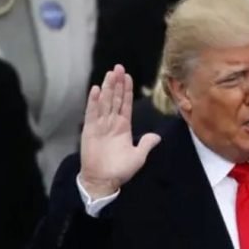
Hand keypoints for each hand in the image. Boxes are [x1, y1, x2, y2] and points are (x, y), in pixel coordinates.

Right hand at [80, 65, 160, 199]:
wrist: (104, 180)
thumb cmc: (120, 170)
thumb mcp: (138, 156)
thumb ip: (146, 144)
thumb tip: (157, 137)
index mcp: (123, 126)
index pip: (125, 104)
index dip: (127, 90)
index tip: (128, 77)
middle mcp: (111, 122)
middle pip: (115, 98)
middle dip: (117, 83)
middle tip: (119, 67)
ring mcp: (100, 125)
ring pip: (105, 102)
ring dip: (107, 87)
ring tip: (110, 73)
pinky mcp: (90, 130)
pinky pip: (92, 113)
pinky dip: (94, 101)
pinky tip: (96, 89)